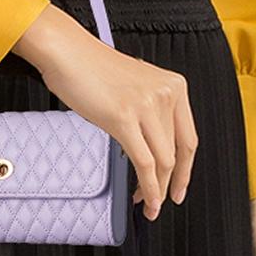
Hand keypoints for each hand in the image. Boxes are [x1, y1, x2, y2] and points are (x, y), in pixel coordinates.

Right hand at [11, 2, 198, 220]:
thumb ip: (151, 110)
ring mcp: (146, 105)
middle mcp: (165, 93)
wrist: (67, 51)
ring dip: (157, 190)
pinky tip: (142, 196)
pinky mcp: (124, 118)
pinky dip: (147, 187)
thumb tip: (154, 147)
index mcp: (173, 84)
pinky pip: (144, 163)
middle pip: (178, 152)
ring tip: (148, 203)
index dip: (187, 168)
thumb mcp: (136, 85)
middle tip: (162, 201)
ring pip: (163, 161)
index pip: (189, 136)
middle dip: (172, 183)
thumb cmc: (92, 66)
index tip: (180, 185)